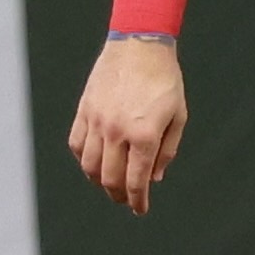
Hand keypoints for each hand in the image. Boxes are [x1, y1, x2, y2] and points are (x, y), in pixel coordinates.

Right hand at [68, 37, 188, 215]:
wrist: (140, 43)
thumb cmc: (165, 80)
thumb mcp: (178, 116)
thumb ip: (167, 151)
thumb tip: (154, 179)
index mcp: (144, 135)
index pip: (136, 181)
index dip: (137, 201)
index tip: (140, 210)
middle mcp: (117, 131)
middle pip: (110, 179)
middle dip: (118, 196)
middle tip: (126, 200)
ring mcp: (97, 121)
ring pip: (89, 166)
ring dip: (99, 181)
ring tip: (109, 184)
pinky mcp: (84, 109)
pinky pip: (76, 144)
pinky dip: (83, 159)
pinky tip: (94, 161)